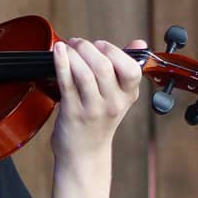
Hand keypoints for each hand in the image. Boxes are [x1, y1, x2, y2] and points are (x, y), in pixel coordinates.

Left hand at [50, 37, 144, 160]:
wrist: (83, 154)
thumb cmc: (98, 121)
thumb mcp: (118, 97)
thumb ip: (126, 70)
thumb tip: (139, 43)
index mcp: (128, 96)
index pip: (131, 68)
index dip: (114, 51)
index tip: (100, 45)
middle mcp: (113, 103)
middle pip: (104, 66)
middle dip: (88, 48)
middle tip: (77, 43)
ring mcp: (92, 109)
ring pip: (85, 73)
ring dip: (73, 55)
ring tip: (66, 47)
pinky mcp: (72, 113)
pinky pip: (67, 83)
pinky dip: (61, 63)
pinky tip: (58, 52)